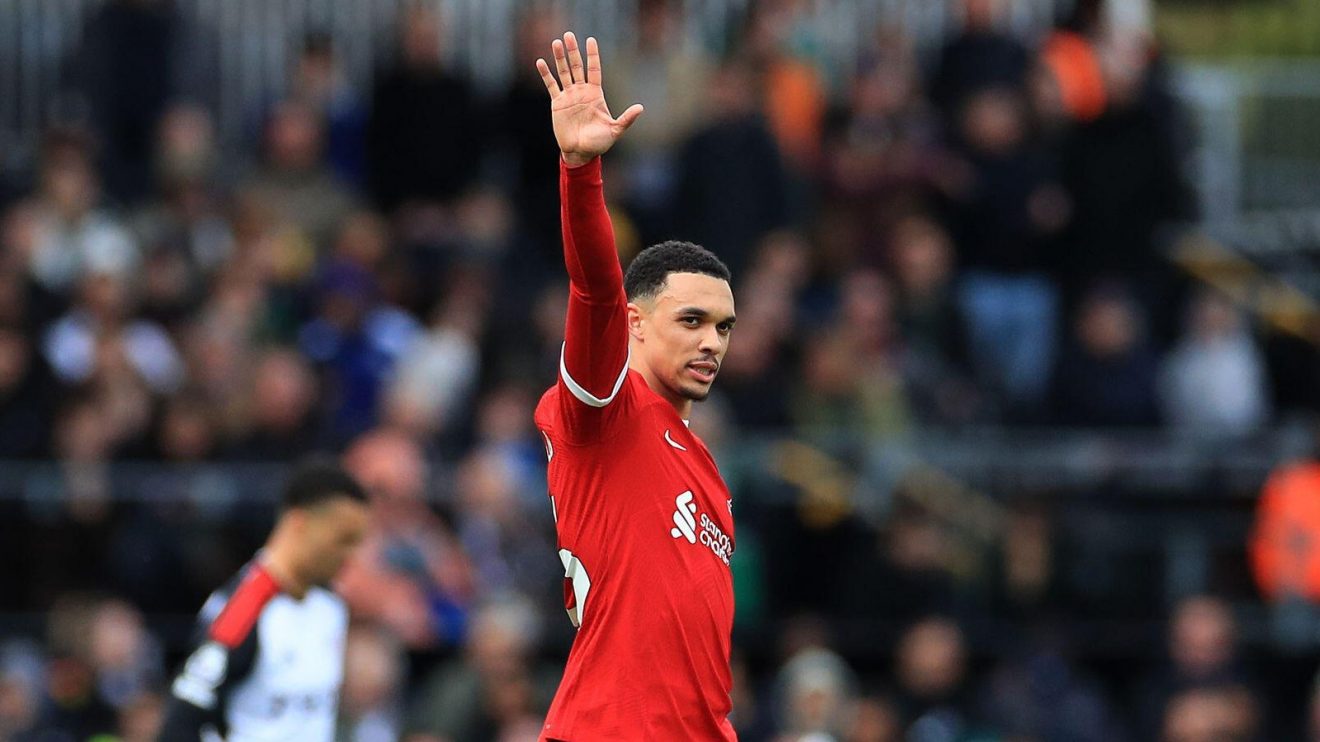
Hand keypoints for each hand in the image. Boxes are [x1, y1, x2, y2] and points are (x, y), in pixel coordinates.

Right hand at [536, 32, 643, 166]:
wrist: (581, 153)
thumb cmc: (599, 143)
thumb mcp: (615, 130)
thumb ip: (626, 118)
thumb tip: (641, 108)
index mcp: (595, 94)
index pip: (594, 69)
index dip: (592, 55)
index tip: (590, 40)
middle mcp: (582, 92)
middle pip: (577, 66)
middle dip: (573, 51)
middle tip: (568, 35)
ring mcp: (569, 96)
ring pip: (564, 72)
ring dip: (559, 58)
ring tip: (556, 43)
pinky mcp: (558, 104)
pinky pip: (551, 86)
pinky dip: (546, 74)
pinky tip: (540, 62)